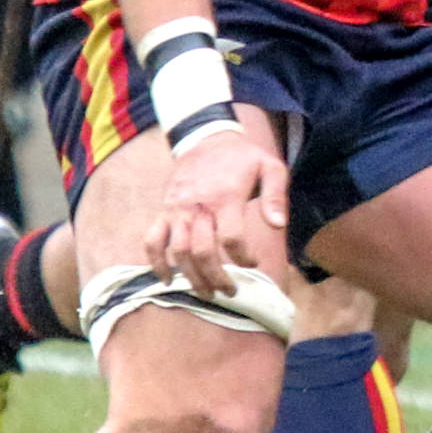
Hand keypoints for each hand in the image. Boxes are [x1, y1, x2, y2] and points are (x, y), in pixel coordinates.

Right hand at [148, 125, 290, 301]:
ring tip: (206, 293)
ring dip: (191, 277)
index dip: (244, 257)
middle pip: (202, 252)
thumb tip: (278, 224)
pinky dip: (156, 262)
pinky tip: (167, 280)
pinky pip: (152, 240)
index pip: (232, 238)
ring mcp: (176, 211)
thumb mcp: (270, 167)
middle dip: (216, 278)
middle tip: (230, 292)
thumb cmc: (242, 158)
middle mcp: (198, 207)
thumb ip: (276, 195)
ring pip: (178, 252)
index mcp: (225, 198)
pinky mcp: (163, 212)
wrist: (204, 139)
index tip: (253, 264)